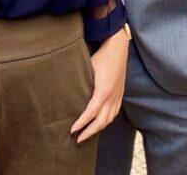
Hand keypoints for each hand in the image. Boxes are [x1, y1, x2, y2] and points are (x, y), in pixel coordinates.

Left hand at [70, 28, 128, 142]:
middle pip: (101, 121)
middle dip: (89, 132)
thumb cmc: (100, 56)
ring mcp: (117, 96)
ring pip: (109, 118)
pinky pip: (115, 112)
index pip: (91, 113)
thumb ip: (80, 82)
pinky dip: (107, 120)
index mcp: (103, 91)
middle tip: (78, 139)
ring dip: (98, 128)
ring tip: (88, 134)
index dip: (82, 123)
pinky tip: (101, 123)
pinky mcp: (120, 93)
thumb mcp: (88, 68)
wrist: (117, 47)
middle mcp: (112, 96)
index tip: (72, 130)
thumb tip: (66, 92)